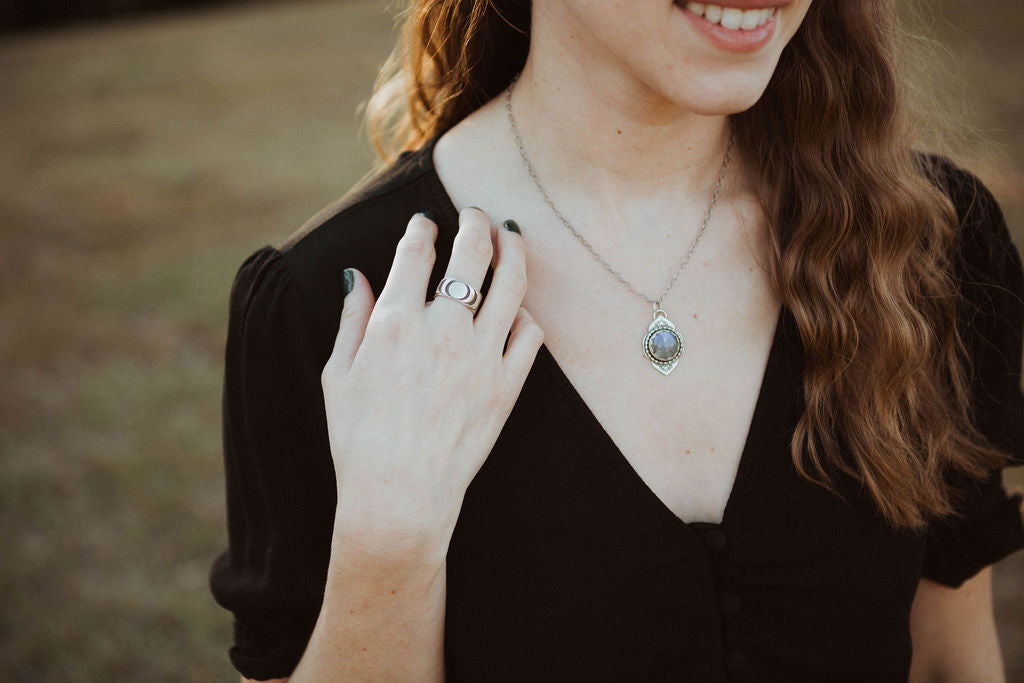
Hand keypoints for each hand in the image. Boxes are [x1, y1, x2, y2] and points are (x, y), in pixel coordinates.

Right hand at [321, 208, 542, 557]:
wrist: (400, 495)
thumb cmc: (358, 439)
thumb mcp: (338, 374)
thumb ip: (352, 319)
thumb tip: (357, 276)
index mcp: (394, 322)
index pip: (416, 252)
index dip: (423, 228)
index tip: (426, 223)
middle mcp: (443, 329)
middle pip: (471, 252)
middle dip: (474, 222)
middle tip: (475, 215)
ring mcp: (481, 355)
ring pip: (512, 282)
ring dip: (513, 249)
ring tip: (510, 236)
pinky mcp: (508, 384)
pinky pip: (531, 333)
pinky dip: (526, 314)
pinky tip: (518, 309)